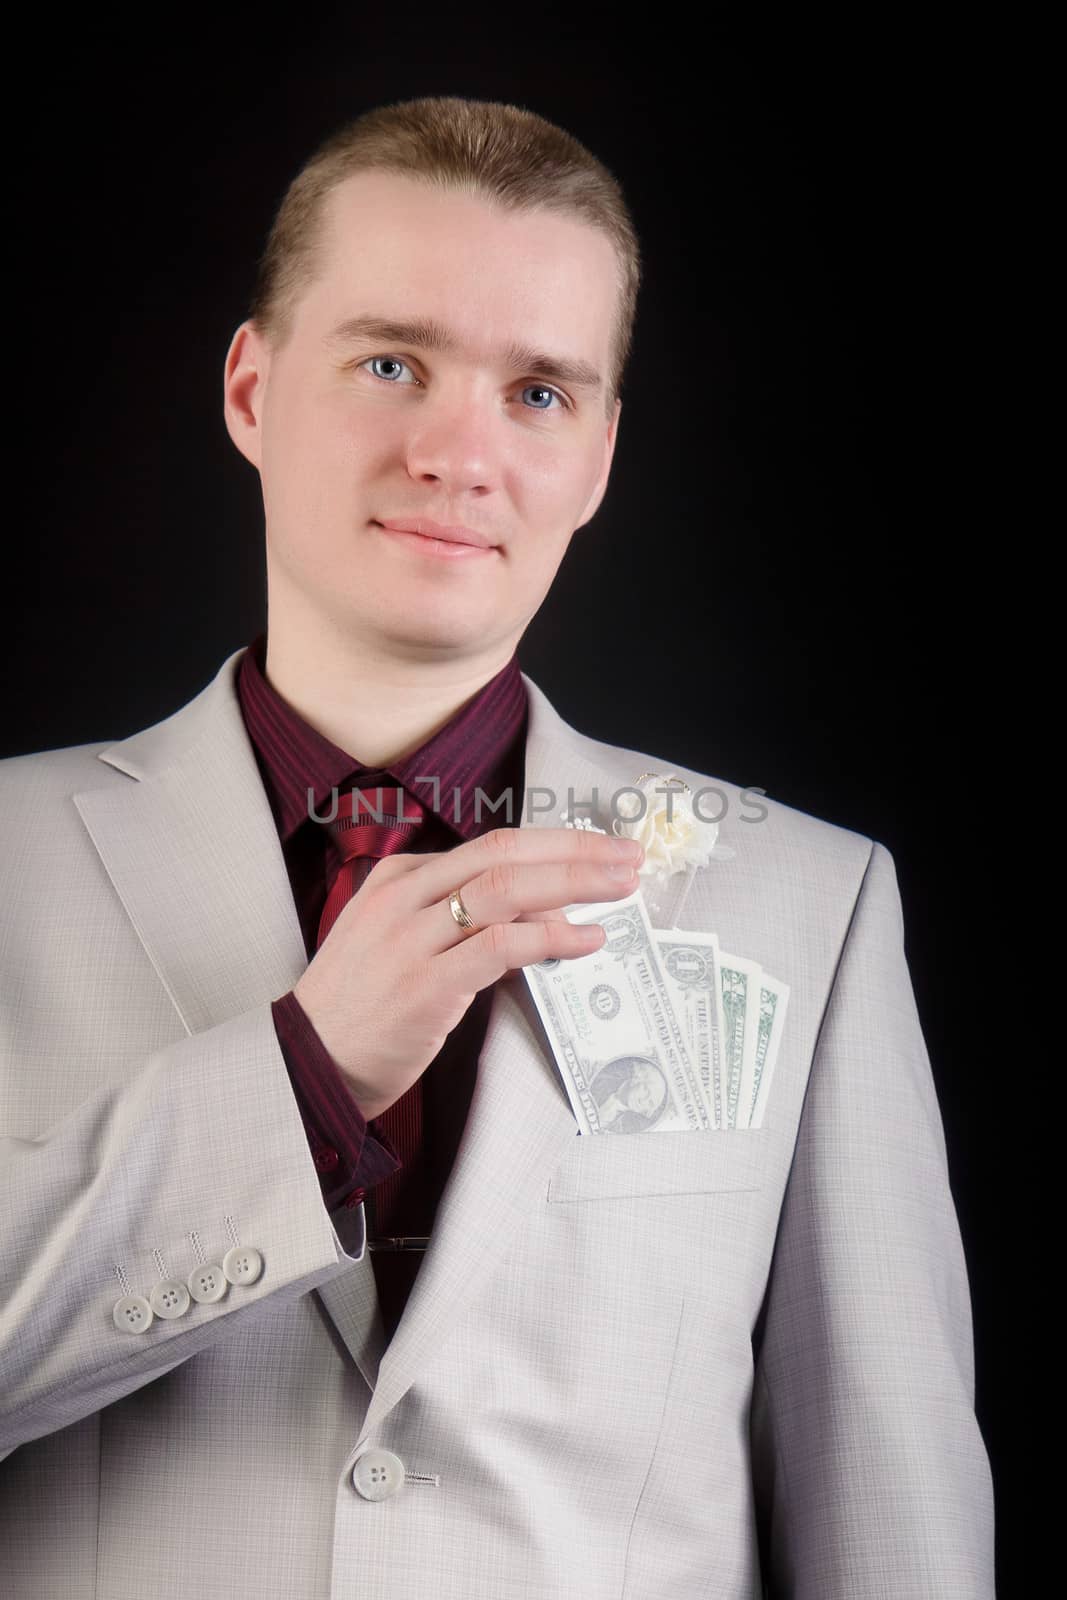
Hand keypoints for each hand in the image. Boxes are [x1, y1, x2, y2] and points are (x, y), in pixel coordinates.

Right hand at [292, 825, 644, 1119]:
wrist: (308, 1061)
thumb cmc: (360, 1006)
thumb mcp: (397, 940)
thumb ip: (456, 919)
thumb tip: (537, 911)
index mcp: (398, 877)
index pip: (491, 845)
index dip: (554, 844)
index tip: (600, 849)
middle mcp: (404, 898)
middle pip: (505, 854)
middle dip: (576, 851)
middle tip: (627, 856)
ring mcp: (412, 939)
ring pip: (507, 890)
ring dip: (574, 884)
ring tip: (619, 888)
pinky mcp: (426, 986)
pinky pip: (501, 946)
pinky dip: (551, 936)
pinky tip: (585, 937)